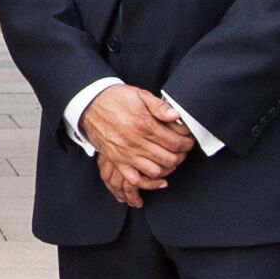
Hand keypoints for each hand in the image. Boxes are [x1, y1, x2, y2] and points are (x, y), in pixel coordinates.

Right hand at [77, 84, 193, 200]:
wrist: (90, 104)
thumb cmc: (116, 99)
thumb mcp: (140, 95)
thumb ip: (159, 106)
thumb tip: (176, 116)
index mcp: (144, 125)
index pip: (174, 142)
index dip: (186, 143)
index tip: (189, 141)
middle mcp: (136, 142)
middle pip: (168, 158)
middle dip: (181, 156)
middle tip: (183, 151)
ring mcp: (126, 153)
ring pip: (155, 170)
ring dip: (168, 168)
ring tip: (172, 161)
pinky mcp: (117, 161)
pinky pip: (135, 180)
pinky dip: (149, 183)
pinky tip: (159, 179)